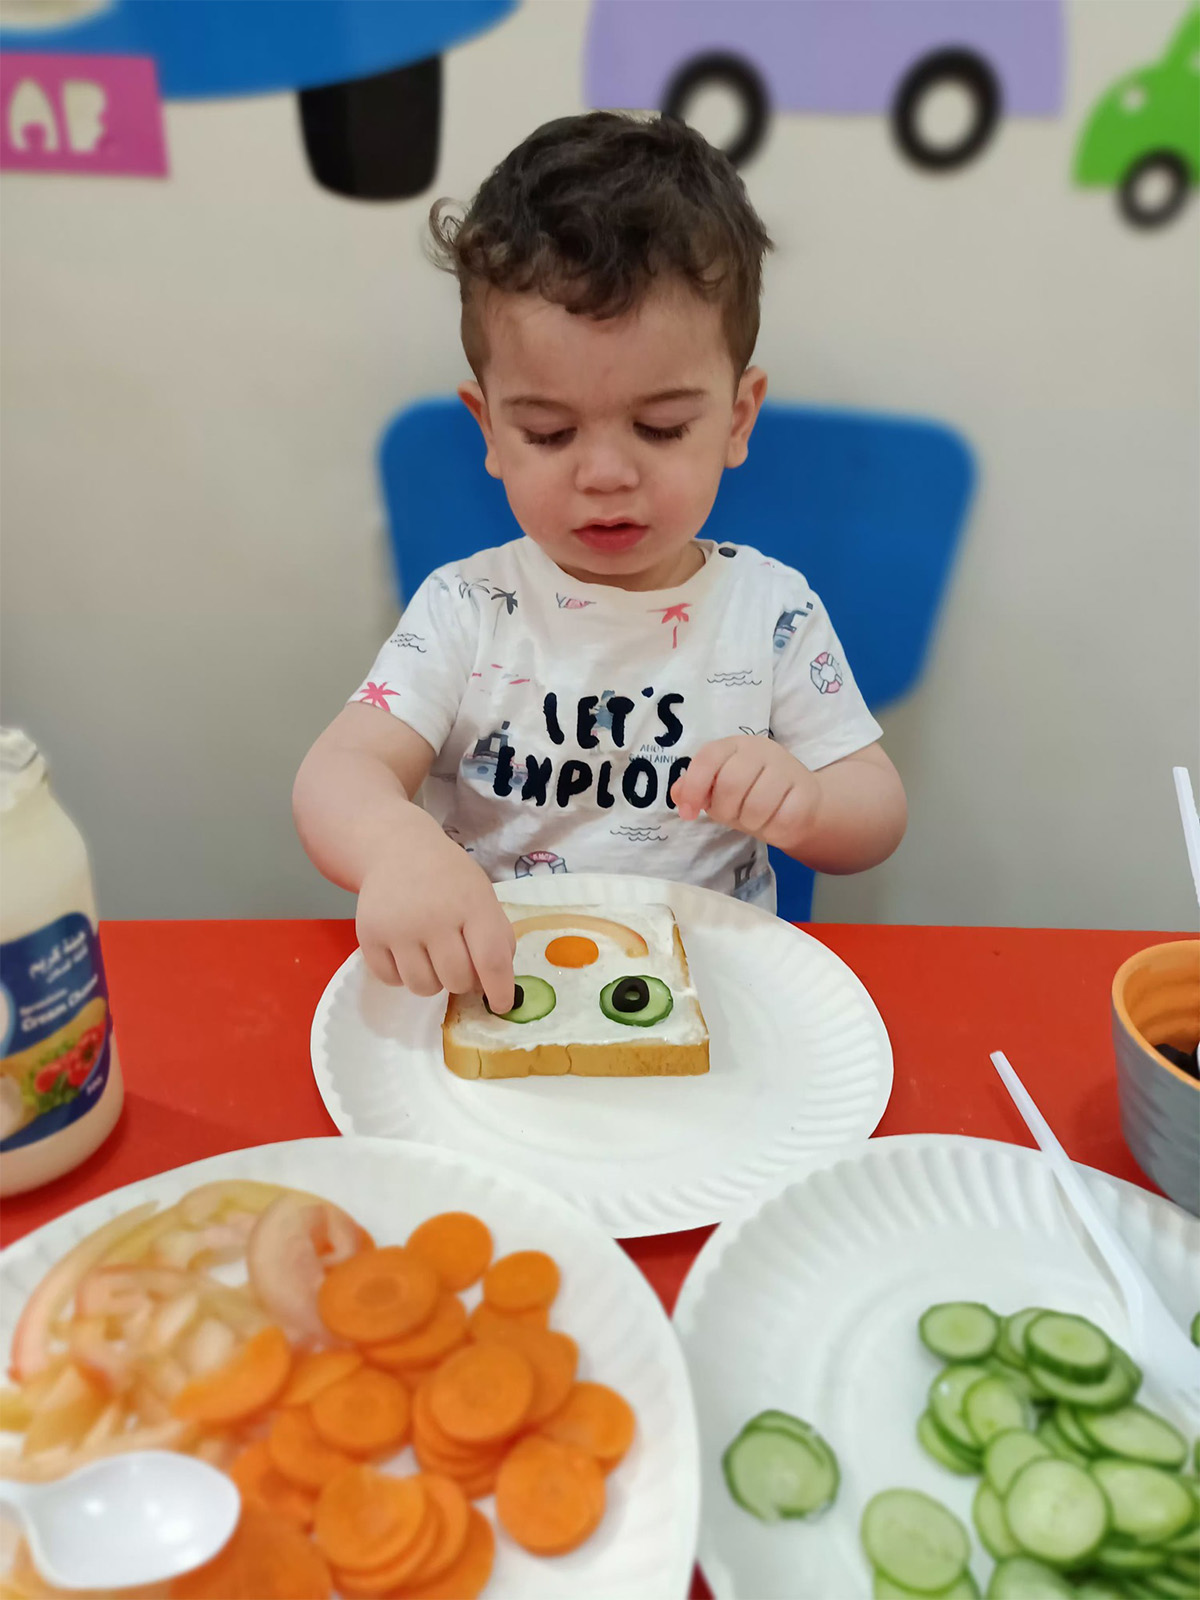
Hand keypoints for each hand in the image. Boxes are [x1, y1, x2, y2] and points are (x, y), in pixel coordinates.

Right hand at [356, 832, 515, 1013]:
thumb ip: (496, 936)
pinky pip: (391, 980)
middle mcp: (434, 917)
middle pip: (457, 980)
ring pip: (423, 987)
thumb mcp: (482, 896)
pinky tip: (406, 953)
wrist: (397, 849)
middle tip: (458, 963)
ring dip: (432, 981)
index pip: (491, 960)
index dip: (500, 990)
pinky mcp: (369, 935)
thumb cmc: (448, 878)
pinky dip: (402, 975)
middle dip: (463, 981)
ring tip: (431, 957)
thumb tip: (498, 985)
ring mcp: (398, 927)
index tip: (501, 1005)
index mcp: (471, 905)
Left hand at [670, 735, 820, 849]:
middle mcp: (762, 750)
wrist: (801, 801)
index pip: (708, 758)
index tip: (688, 813)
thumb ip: (696, 787)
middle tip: (732, 816)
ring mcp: (787, 768)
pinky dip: (772, 830)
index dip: (693, 787)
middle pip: (731, 784)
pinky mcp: (807, 792)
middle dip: (725, 810)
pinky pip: (781, 820)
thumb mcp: (719, 788)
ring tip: (754, 818)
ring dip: (750, 823)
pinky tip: (774, 823)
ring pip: (756, 806)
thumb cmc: (752, 793)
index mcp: (735, 745)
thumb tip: (677, 793)